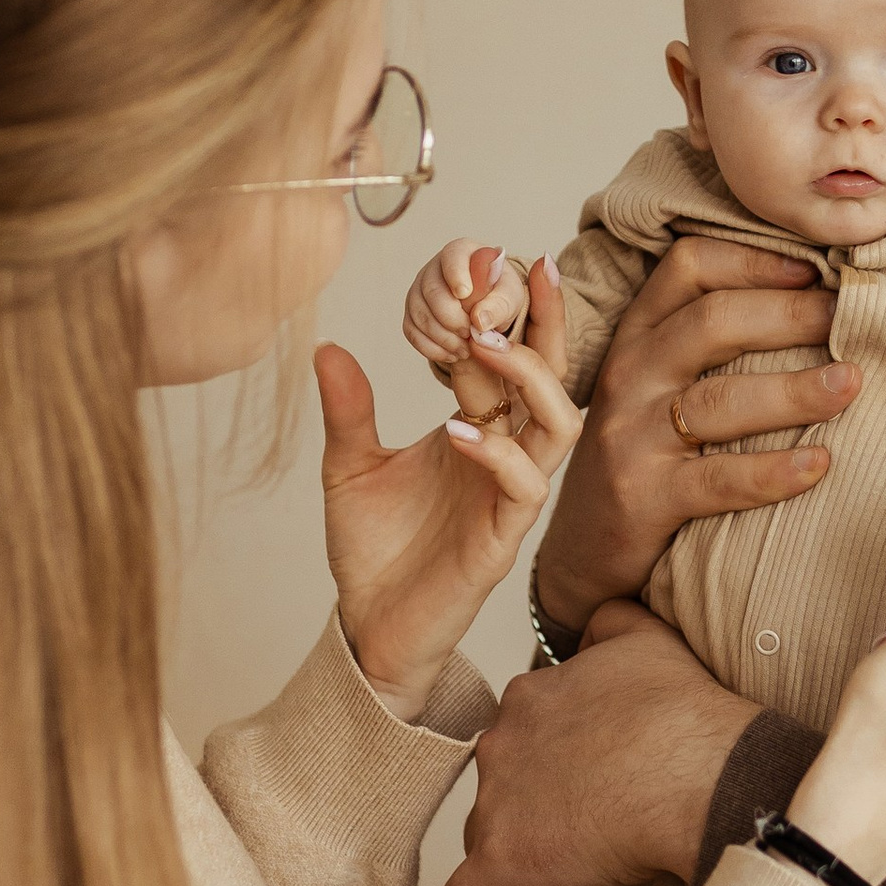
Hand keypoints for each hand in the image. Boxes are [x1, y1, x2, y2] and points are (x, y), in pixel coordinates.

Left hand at [318, 259, 579, 720]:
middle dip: (549, 322)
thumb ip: (348, 409)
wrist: (367, 628)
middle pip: (553, 378)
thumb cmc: (372, 550)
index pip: (505, 359)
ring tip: (481, 347)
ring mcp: (509, 498)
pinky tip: (455, 431)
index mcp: (478, 430)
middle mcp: (506, 456)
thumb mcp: (347, 466)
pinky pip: (526, 487)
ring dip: (528, 379)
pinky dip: (496, 453)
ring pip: (559, 424)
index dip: (501, 309)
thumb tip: (326, 345)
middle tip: (525, 270)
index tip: (485, 256)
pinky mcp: (501, 541)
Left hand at [444, 604, 753, 885]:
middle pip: (499, 784)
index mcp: (526, 699)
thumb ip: (607, 622)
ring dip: (519, 849)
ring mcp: (494, 808)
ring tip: (576, 864)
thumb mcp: (648, 638)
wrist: (702, 776)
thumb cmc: (685, 715)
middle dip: (532, 803)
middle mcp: (498, 747)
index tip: (590, 777)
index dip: (553, 760)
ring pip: (486, 836)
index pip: (519, 734)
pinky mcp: (502, 867)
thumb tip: (588, 631)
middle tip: (588, 820)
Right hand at [535, 234, 860, 631]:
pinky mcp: (643, 498)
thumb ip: (707, 346)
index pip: (689, 268)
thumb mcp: (657, 388)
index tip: (814, 269)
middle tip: (852, 317)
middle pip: (712, 321)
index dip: (753, 260)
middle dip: (790, 314)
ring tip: (852, 384)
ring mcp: (631, 437)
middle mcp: (629, 377)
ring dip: (795, 389)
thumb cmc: (642, 460)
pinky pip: (719, 479)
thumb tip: (813, 302)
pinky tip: (820, 464)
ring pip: (720, 399)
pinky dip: (774, 471)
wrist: (584, 552)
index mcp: (637, 338)